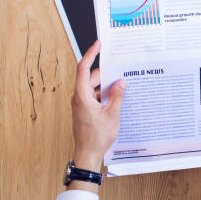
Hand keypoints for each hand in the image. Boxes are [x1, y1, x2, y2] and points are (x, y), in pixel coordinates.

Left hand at [69, 41, 126, 191]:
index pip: (84, 69)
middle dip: (105, 72)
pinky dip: (104, 93)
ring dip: (106, 85)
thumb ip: (117, 95)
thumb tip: (121, 81)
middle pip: (90, 77)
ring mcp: (81, 104)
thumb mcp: (112, 114)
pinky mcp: (85, 110)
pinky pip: (94, 96)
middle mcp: (79, 98)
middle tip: (119, 67)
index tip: (98, 45)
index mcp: (82, 96)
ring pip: (93, 87)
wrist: (88, 154)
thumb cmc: (97, 137)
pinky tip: (116, 97)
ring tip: (121, 85)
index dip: (90, 54)